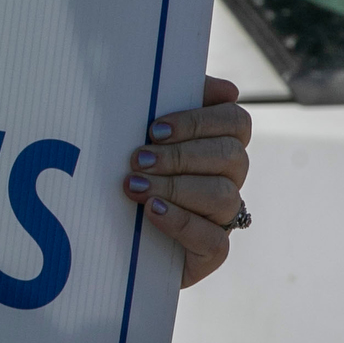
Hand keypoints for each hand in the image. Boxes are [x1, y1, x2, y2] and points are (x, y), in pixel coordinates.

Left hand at [120, 75, 251, 288]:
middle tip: (138, 159)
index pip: (235, 121)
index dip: (200, 121)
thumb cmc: (130, 172)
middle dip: (181, 156)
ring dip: (176, 188)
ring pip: (223, 196)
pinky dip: (181, 221)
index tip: (156, 128)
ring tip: (135, 186)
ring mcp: (223, 218)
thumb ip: (174, 101)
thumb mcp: (143, 134)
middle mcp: (228, 179)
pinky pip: (214, 240)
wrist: (108, 237)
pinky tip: (152, 210)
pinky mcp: (210, 253)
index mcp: (219, 144)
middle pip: (231, 156)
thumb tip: (226, 89)